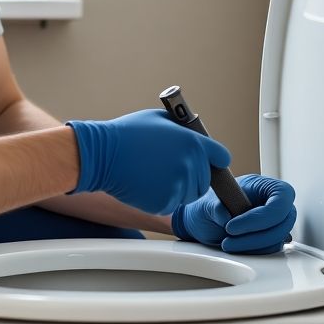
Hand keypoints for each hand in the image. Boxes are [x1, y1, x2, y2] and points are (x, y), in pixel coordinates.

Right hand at [67, 109, 230, 215]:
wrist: (102, 155)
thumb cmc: (127, 134)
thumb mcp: (159, 119)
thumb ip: (182, 129)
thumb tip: (191, 134)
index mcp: (193, 143)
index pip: (222, 157)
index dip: (215, 159)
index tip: (209, 162)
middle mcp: (191, 165)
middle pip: (205, 180)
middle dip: (193, 175)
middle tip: (170, 168)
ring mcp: (179, 186)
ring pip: (189, 194)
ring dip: (178, 188)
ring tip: (155, 174)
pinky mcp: (165, 203)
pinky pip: (171, 204)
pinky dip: (162, 198)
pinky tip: (146, 184)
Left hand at [172, 174, 294, 254]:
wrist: (201, 222)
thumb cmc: (206, 206)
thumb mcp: (206, 204)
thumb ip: (216, 207)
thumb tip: (225, 215)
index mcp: (262, 185)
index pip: (282, 197)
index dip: (261, 215)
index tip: (232, 226)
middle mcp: (271, 202)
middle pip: (284, 220)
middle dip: (256, 234)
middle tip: (228, 238)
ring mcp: (273, 221)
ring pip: (279, 237)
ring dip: (253, 245)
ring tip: (227, 243)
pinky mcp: (269, 238)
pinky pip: (271, 248)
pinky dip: (254, 251)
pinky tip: (236, 247)